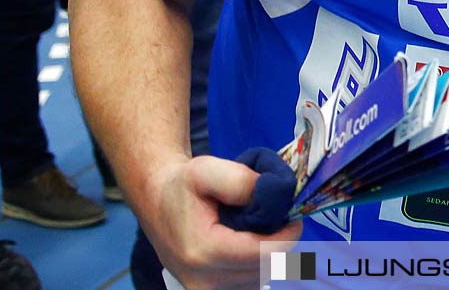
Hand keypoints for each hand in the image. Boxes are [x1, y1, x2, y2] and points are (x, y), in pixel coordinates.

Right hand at [143, 155, 301, 289]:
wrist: (157, 204)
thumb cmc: (181, 186)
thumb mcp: (206, 169)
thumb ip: (241, 180)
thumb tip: (272, 195)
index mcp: (204, 251)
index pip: (267, 253)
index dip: (288, 234)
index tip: (292, 214)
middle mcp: (204, 281)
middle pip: (267, 268)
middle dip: (280, 242)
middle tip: (277, 218)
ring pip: (260, 279)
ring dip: (270, 255)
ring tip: (260, 230)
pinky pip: (249, 285)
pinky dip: (257, 266)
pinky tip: (251, 246)